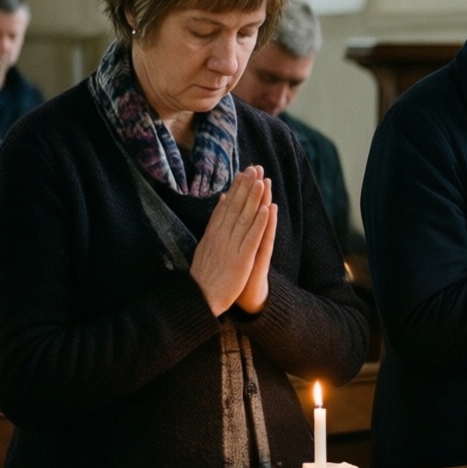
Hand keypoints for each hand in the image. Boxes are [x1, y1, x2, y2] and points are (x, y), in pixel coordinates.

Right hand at [190, 167, 273, 316]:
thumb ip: (213, 224)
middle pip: (235, 207)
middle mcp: (221, 237)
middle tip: (256, 168)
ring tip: (262, 181)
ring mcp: (231, 247)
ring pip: (245, 218)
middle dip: (246, 186)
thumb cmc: (204, 275)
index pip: (226, 206)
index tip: (244, 172)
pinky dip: (259, 223)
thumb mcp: (204, 246)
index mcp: (212, 234)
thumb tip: (220, 202)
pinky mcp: (242, 259)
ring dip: (254, 198)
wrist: (200, 300)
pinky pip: (252, 238)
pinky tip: (267, 209)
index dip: (236, 188)